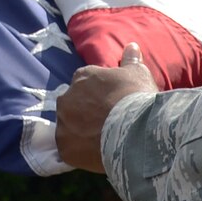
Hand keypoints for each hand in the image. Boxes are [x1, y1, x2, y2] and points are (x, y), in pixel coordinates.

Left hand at [55, 43, 156, 173]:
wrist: (136, 131)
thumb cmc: (137, 98)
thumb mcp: (138, 74)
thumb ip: (130, 60)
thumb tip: (132, 46)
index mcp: (82, 76)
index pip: (86, 83)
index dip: (99, 95)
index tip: (111, 104)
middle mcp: (67, 97)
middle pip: (74, 105)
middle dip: (86, 112)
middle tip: (106, 124)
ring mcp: (63, 122)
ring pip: (69, 127)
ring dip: (80, 132)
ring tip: (101, 141)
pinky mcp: (64, 147)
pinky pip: (69, 149)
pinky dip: (79, 151)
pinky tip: (95, 154)